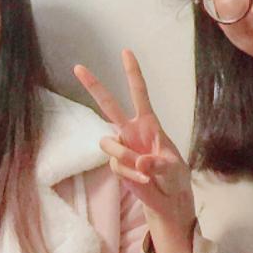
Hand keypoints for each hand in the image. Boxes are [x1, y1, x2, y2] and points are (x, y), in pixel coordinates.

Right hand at [74, 50, 195, 252]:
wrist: (168, 200)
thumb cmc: (175, 177)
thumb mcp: (175, 168)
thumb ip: (158, 163)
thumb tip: (140, 160)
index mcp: (149, 123)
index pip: (139, 93)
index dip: (132, 73)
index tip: (126, 52)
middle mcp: (131, 131)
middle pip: (109, 105)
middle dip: (94, 86)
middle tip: (77, 67)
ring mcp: (122, 148)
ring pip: (109, 143)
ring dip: (125, 157)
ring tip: (144, 171)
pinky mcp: (116, 165)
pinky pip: (116, 166)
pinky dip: (131, 175)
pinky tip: (143, 181)